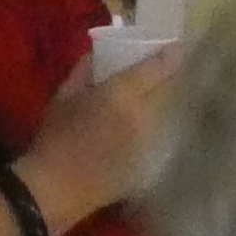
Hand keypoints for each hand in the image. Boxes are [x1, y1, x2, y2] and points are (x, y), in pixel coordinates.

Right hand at [19, 45, 176, 232]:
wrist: (56, 189)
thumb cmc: (55, 138)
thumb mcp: (64, 95)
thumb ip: (85, 70)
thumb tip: (100, 54)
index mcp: (120, 94)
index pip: (158, 68)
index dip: (172, 55)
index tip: (180, 46)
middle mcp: (143, 115)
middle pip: (170, 89)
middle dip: (173, 76)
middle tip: (171, 67)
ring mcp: (150, 141)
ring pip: (169, 113)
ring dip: (167, 101)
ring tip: (162, 94)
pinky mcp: (151, 162)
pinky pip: (162, 136)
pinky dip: (160, 126)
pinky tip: (149, 127)